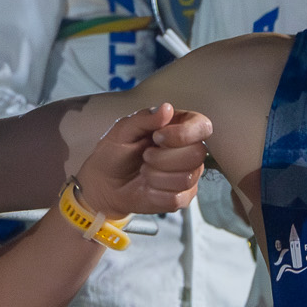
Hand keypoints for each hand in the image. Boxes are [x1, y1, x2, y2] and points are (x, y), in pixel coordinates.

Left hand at [74, 103, 211, 220]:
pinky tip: (147, 186)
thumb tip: (166, 108)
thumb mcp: (123, 130)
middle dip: (163, 158)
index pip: (202, 126)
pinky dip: (155, 193)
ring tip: (144, 170)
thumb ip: (145, 118)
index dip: (183, 133)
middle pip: (197, 154)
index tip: (157, 137)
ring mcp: (188, 175)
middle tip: (145, 156)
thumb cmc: (114, 153)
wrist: (104, 184)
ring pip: (187, 178)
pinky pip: (177, 198)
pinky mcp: (182, 197)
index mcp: (179, 127)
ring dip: (156, 176)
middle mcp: (189, 150)